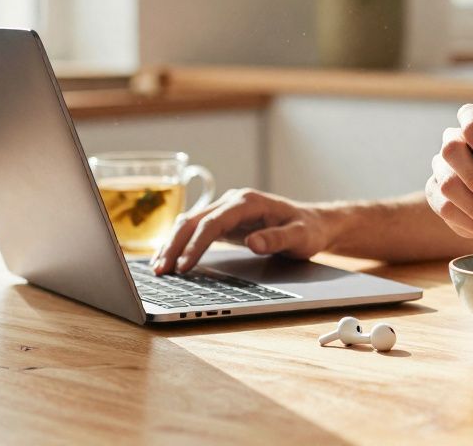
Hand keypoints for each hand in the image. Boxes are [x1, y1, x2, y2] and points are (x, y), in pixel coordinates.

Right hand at [151, 188, 332, 274]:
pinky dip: (180, 243)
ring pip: (190, 223)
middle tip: (160, 271)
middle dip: (175, 245)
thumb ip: (277, 239)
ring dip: (172, 244)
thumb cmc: (308, 230)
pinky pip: (195, 230)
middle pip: (194, 220)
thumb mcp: (300, 237)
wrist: (314, 223)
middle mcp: (233, 201)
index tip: (184, 265)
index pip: (214, 222)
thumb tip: (253, 242)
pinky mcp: (224, 221)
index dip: (196, 244)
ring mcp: (227, 210)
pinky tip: (168, 259)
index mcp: (248, 202)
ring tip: (157, 269)